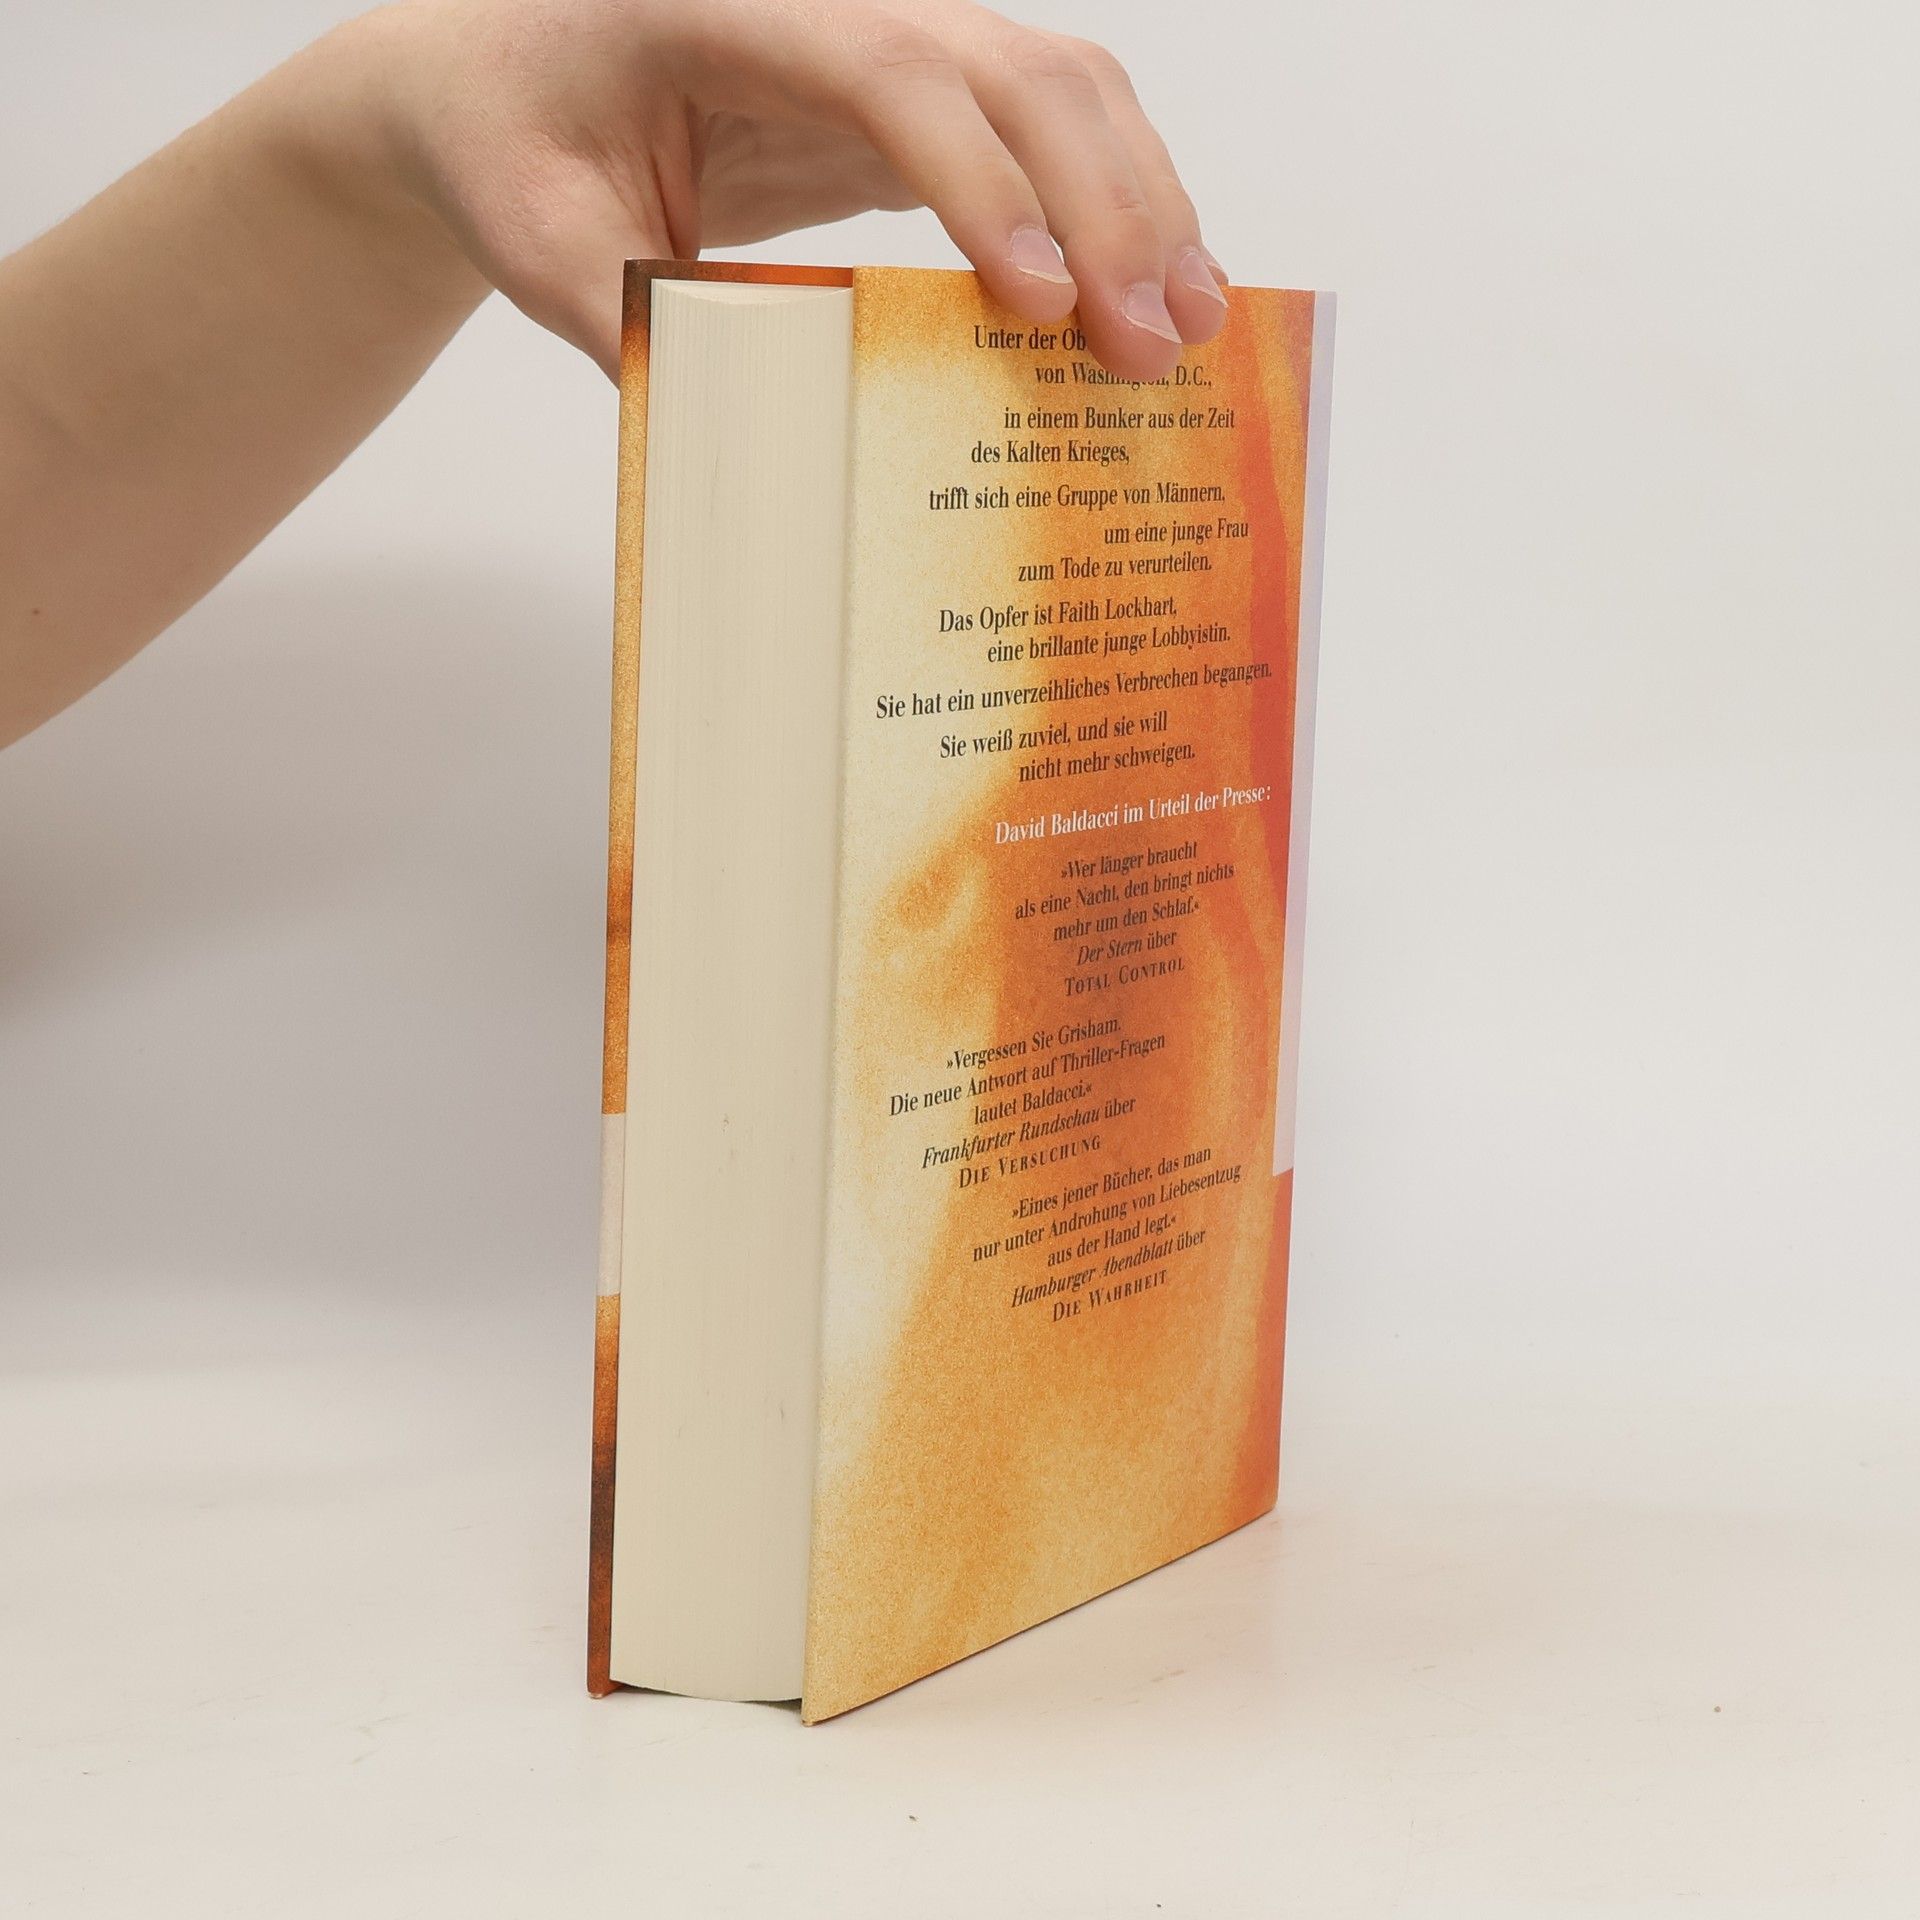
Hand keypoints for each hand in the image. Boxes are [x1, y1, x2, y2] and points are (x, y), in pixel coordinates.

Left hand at [357, 0, 1229, 378]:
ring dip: (1143, 198)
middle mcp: (840, 0)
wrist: (511, 71)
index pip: (892, 77)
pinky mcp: (920, 91)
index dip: (982, 186)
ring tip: (1195, 326)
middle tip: (1154, 348)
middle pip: (1019, 71)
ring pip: (1063, 83)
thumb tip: (747, 450)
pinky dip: (1117, 197)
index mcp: (735, 10)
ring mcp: (893, 35)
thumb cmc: (518, 142)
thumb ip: (626, 324)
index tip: (1036, 305)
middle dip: (1104, 208)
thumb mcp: (538, 241)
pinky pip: (1048, 122)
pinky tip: (1155, 285)